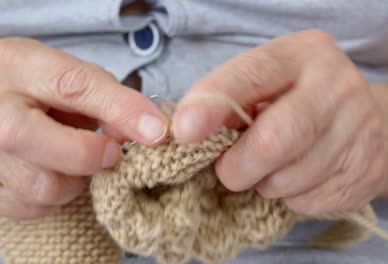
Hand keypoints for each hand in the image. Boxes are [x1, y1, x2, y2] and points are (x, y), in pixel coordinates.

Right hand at [0, 38, 167, 219]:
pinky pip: (28, 206)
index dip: (119, 110)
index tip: (156, 131)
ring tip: (77, 162)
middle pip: (25, 138)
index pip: (71, 85)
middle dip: (85, 155)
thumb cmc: (43, 91)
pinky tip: (55, 174)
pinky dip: (54, 197)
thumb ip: (111, 101)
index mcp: (13, 63)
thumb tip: (148, 133)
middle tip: (111, 155)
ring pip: (37, 185)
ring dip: (74, 181)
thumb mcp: (77, 78)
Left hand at [173, 30, 387, 214]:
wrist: (368, 122)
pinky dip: (289, 197)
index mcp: (300, 55)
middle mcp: (334, 87)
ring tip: (272, 166)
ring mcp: (356, 131)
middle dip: (237, 167)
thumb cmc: (296, 101)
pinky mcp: (364, 172)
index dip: (212, 105)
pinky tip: (299, 176)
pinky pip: (306, 201)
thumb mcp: (265, 85)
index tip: (184, 131)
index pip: (249, 76)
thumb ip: (229, 103)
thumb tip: (189, 134)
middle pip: (272, 141)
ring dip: (263, 183)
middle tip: (228, 170)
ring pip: (286, 181)